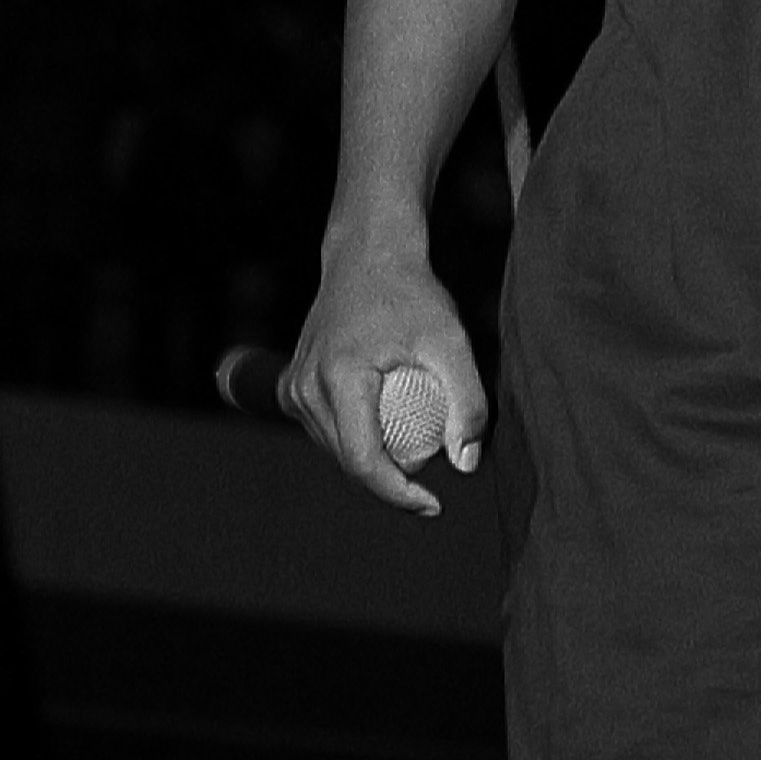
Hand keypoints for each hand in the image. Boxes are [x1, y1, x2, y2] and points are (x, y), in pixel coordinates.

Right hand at [280, 221, 486, 517]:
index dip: (398, 494)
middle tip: (436, 475)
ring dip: (373, 461)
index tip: (434, 505)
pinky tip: (388, 428)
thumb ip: (467, 400)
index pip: (363, 461)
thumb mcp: (451, 340)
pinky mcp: (293, 386)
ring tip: (416, 447)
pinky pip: (326, 431)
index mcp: (338, 379)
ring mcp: (294, 388)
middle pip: (348, 461)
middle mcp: (305, 388)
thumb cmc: (412, 293)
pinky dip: (356, 438)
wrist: (368, 254)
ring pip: (335, 450)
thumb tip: (467, 464)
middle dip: (392, 481)